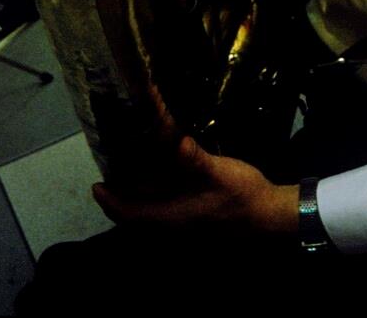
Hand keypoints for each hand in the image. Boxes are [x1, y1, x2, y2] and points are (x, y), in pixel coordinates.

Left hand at [93, 136, 297, 238]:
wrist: (270, 215)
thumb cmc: (242, 196)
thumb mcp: (219, 172)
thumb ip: (195, 159)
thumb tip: (176, 142)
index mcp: (172, 217)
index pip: (130, 215)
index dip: (110, 201)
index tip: (96, 184)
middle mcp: (173, 225)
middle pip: (136, 217)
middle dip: (120, 199)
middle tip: (109, 173)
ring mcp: (184, 224)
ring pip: (149, 214)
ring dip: (136, 198)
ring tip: (128, 170)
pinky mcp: (195, 218)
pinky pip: (163, 210)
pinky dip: (153, 197)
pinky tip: (160, 175)